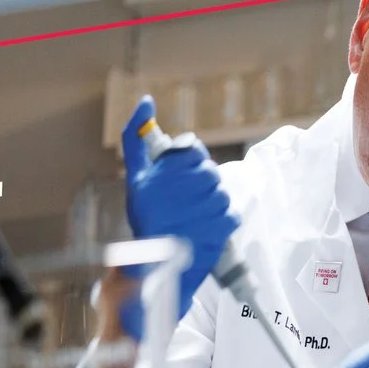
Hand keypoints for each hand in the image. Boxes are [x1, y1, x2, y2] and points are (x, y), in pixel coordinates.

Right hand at [118, 95, 236, 337]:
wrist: (154, 266)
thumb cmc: (145, 218)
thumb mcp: (136, 176)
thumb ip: (137, 137)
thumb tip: (146, 100)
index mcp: (168, 169)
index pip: (194, 150)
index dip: (187, 166)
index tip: (177, 183)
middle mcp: (189, 183)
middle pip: (209, 171)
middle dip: (199, 186)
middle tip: (183, 204)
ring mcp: (208, 206)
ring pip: (222, 192)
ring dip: (210, 204)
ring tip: (192, 218)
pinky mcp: (223, 226)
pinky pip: (232, 213)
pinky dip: (221, 221)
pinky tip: (203, 229)